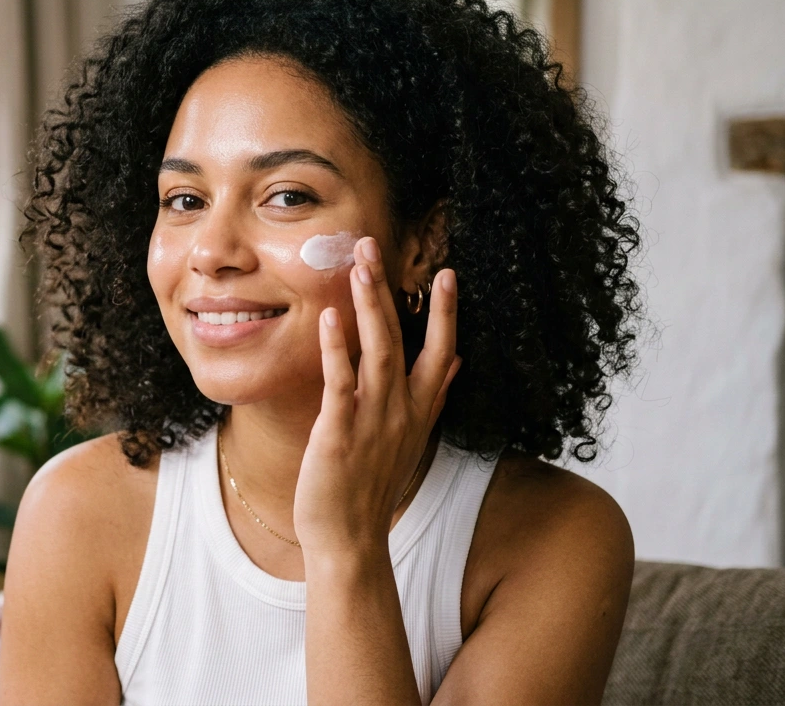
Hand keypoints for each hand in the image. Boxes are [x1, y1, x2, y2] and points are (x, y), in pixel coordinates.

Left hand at [293, 236, 460, 557]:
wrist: (351, 539)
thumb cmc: (372, 486)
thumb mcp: (411, 438)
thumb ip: (433, 395)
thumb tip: (456, 359)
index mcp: (419, 409)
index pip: (441, 350)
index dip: (445, 312)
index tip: (448, 271)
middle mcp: (402, 409)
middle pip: (403, 338)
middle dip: (390, 288)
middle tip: (374, 244)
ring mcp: (374, 419)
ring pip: (377, 350)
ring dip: (367, 305)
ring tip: (357, 266)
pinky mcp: (341, 431)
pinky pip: (341, 382)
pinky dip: (336, 349)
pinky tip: (328, 318)